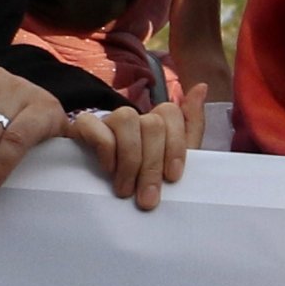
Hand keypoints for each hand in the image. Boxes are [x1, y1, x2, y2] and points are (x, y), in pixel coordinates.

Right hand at [67, 99, 189, 210]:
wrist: (98, 194)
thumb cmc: (140, 180)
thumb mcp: (173, 162)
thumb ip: (192, 126)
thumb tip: (202, 87)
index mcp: (157, 123)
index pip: (172, 113)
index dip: (175, 145)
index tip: (172, 178)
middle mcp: (134, 117)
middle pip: (152, 123)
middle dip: (152, 165)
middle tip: (146, 198)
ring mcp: (107, 119)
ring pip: (126, 118)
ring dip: (130, 159)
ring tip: (125, 189)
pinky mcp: (82, 127)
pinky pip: (93, 124)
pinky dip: (105, 148)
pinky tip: (107, 169)